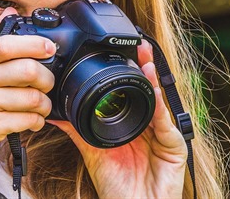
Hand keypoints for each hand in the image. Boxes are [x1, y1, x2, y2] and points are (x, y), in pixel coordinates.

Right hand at [0, 8, 55, 174]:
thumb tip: (11, 11)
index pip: (6, 44)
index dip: (33, 44)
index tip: (50, 48)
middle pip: (27, 70)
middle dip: (47, 79)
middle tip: (47, 84)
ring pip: (32, 97)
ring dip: (45, 104)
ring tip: (41, 106)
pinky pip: (28, 119)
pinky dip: (37, 121)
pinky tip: (32, 120)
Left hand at [49, 40, 187, 198]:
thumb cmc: (116, 185)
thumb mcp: (92, 152)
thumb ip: (76, 130)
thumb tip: (55, 114)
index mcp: (134, 125)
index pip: (134, 92)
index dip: (132, 71)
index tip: (125, 50)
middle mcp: (151, 127)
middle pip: (150, 92)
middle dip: (146, 67)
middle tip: (140, 45)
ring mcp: (164, 136)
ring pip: (159, 103)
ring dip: (153, 81)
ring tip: (146, 61)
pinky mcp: (175, 148)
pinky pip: (166, 124)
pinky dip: (159, 108)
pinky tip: (153, 92)